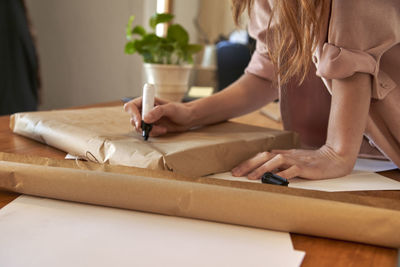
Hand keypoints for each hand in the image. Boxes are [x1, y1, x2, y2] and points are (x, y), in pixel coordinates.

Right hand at [124, 97, 193, 135]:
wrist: (188, 118)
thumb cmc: (181, 110)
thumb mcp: (171, 109)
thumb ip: (158, 111)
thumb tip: (145, 118)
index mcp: (147, 101)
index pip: (131, 106)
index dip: (132, 114)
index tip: (140, 122)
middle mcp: (145, 110)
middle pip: (133, 119)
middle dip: (141, 126)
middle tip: (152, 128)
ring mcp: (148, 119)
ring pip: (139, 128)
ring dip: (150, 130)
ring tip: (163, 128)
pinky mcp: (152, 127)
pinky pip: (147, 132)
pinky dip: (154, 133)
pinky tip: (164, 130)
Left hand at [231, 145, 353, 179]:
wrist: (335, 157)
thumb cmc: (312, 161)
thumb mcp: (294, 161)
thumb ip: (280, 163)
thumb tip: (265, 169)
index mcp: (283, 154)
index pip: (261, 155)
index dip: (247, 162)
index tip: (235, 171)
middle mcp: (287, 155)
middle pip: (264, 156)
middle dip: (248, 165)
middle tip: (236, 174)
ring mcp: (297, 160)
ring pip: (275, 161)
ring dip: (262, 169)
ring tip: (251, 178)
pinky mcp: (306, 167)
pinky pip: (292, 170)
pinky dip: (283, 175)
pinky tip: (274, 181)